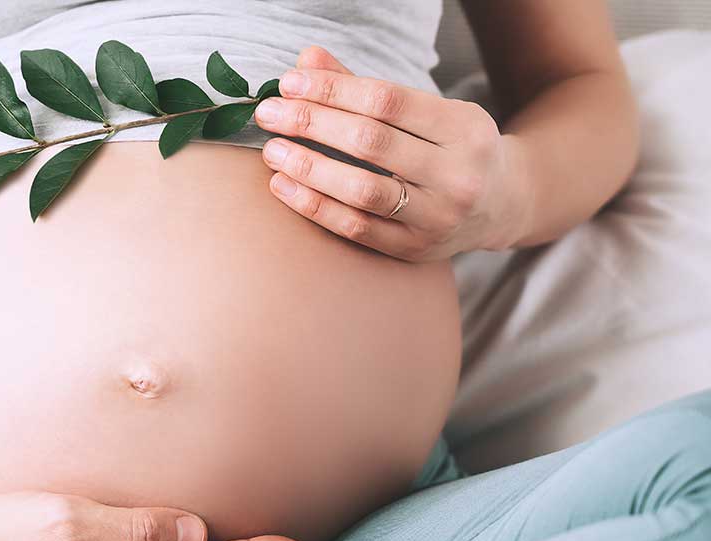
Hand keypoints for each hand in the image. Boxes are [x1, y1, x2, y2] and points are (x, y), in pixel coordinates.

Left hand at [253, 46, 530, 260]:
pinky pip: (356, 227)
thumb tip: (307, 59)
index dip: (332, 90)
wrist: (503, 205)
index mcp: (463, 126)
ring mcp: (438, 216)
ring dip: (309, 168)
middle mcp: (457, 173)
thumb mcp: (426, 111)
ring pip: (362, 190)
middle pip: (370, 143)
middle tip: (269, 114)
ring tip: (273, 152)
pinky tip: (283, 187)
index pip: (385, 101)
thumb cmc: (451, 147)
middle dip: (311, 124)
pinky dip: (314, 206)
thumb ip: (365, 89)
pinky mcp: (415, 249)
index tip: (289, 83)